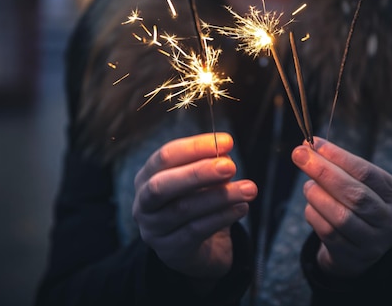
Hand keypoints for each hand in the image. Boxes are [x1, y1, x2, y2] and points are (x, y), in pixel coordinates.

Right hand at [132, 132, 257, 278]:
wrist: (200, 249)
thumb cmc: (199, 202)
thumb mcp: (204, 181)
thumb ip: (211, 165)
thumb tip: (224, 152)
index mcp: (147, 176)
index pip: (165, 156)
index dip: (195, 147)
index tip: (227, 141)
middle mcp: (142, 203)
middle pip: (162, 186)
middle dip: (198, 173)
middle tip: (230, 166)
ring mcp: (153, 230)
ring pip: (183, 209)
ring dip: (220, 196)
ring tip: (249, 189)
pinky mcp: (170, 251)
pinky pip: (196, 231)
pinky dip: (222, 217)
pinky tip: (242, 207)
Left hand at [291, 137, 391, 276]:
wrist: (359, 249)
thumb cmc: (358, 206)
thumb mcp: (360, 185)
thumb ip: (340, 167)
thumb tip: (306, 147)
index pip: (366, 172)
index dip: (338, 156)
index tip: (314, 142)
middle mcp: (391, 222)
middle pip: (355, 194)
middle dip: (323, 171)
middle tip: (300, 155)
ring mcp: (374, 244)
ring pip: (341, 216)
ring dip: (317, 195)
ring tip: (308, 185)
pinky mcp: (353, 258)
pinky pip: (328, 232)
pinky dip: (314, 214)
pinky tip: (311, 206)